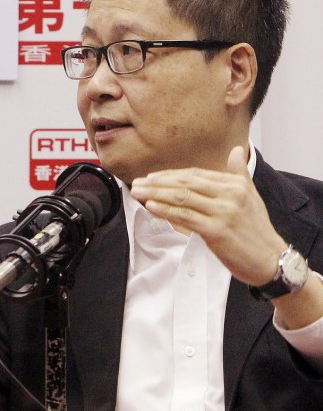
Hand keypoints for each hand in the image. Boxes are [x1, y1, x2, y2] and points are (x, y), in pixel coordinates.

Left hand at [130, 145, 287, 285]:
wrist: (272, 260)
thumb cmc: (256, 230)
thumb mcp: (250, 196)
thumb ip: (239, 173)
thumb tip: (235, 150)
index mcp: (234, 184)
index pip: (194, 174)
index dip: (169, 175)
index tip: (150, 177)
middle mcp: (229, 194)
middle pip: (185, 184)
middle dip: (157, 183)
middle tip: (137, 184)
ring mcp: (223, 212)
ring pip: (182, 198)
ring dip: (155, 195)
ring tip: (137, 193)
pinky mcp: (217, 231)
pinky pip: (185, 217)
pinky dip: (165, 210)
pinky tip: (151, 207)